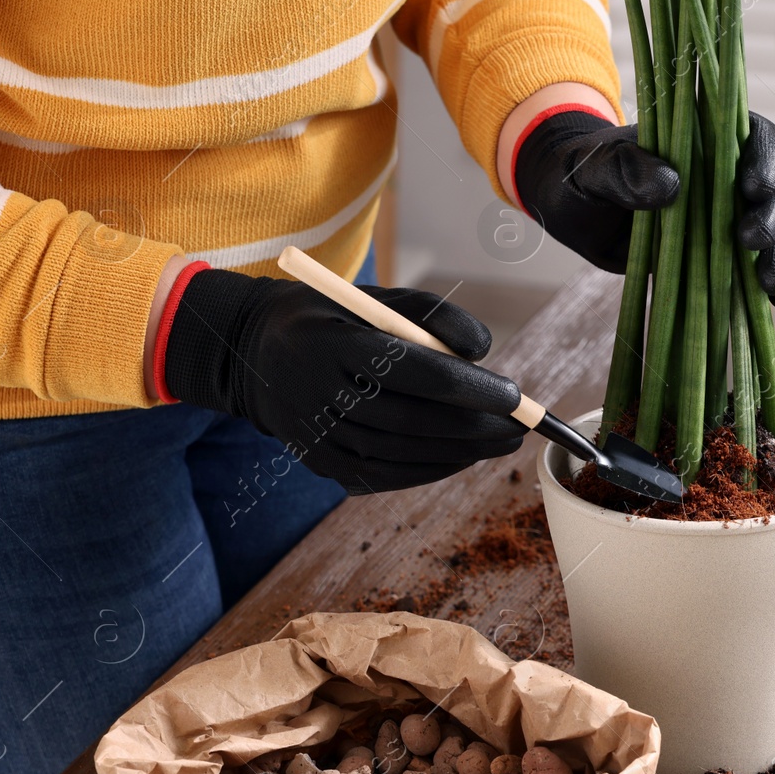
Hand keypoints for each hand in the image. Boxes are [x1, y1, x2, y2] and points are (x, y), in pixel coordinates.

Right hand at [159, 269, 525, 492]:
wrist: (254, 355)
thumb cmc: (335, 320)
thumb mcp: (378, 298)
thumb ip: (434, 316)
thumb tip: (484, 351)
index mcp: (332, 345)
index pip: (413, 372)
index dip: (469, 389)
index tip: (514, 395)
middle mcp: (319, 395)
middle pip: (412, 421)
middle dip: (475, 429)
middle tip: (519, 428)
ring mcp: (316, 436)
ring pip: (403, 455)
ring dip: (461, 453)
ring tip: (500, 443)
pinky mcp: (321, 463)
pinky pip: (386, 475)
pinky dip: (431, 469)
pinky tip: (462, 457)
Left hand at [514, 109, 774, 308]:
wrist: (576, 210)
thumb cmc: (584, 176)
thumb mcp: (592, 168)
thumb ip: (623, 168)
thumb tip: (669, 185)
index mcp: (704, 138)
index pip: (754, 136)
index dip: (763, 158)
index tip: (751, 187)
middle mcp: (728, 174)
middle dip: (774, 216)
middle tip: (751, 241)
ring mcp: (731, 216)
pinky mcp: (726, 254)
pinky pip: (765, 264)